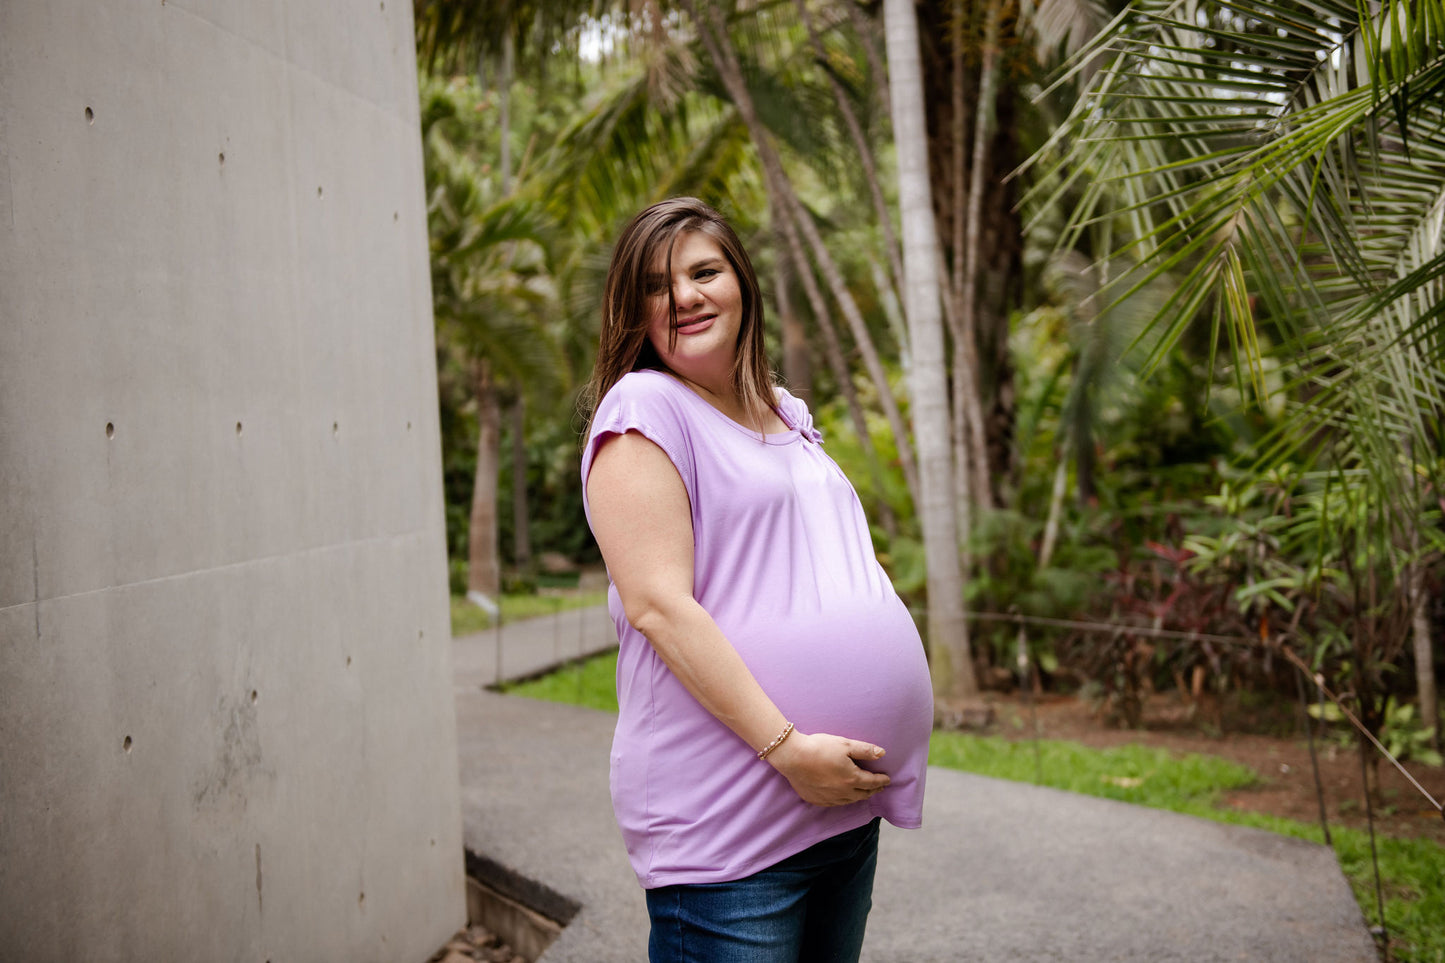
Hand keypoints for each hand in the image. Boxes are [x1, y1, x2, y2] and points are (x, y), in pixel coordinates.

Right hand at [765, 731, 889, 806]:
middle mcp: (843, 792)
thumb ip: (865, 750)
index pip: (872, 782)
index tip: (887, 780)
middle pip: (863, 794)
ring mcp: (829, 798)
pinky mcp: (816, 800)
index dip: (881, 781)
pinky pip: (835, 803)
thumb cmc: (819, 748)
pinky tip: (842, 796)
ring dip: (859, 796)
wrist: (792, 757)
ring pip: (849, 801)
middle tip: (878, 787)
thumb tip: (882, 754)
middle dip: (873, 791)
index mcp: (852, 779)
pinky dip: (843, 800)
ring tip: (863, 792)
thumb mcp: (845, 744)